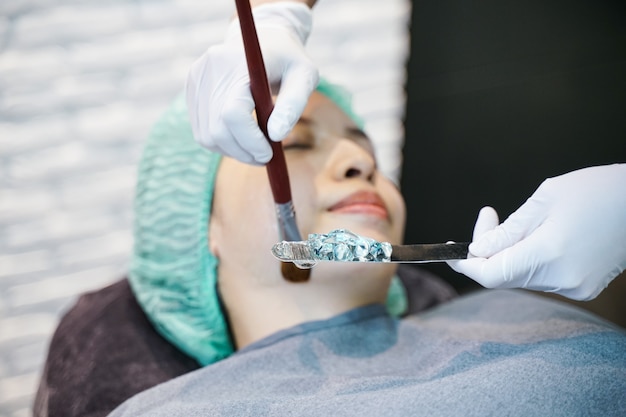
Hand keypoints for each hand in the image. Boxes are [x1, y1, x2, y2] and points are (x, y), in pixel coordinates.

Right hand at [186, 2, 318, 163]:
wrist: (265, 40)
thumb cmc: (289, 61)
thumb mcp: (304, 77)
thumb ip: (292, 106)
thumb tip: (277, 136)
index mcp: (238, 62)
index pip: (233, 113)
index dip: (250, 140)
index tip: (269, 153)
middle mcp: (210, 68)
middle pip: (217, 130)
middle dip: (243, 152)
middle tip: (264, 157)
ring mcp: (196, 79)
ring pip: (207, 136)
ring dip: (232, 151)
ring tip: (255, 147)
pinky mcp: (192, 89)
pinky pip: (201, 131)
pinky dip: (222, 143)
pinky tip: (241, 136)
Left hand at [448, 164, 625, 299]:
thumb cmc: (596, 191)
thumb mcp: (543, 200)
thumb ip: (506, 231)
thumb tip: (476, 251)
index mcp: (549, 254)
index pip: (491, 274)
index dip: (466, 265)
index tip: (453, 250)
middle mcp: (562, 278)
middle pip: (504, 276)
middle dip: (486, 251)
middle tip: (488, 217)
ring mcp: (574, 286)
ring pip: (521, 277)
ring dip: (508, 254)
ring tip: (522, 222)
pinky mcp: (583, 287)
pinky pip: (541, 277)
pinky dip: (529, 260)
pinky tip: (540, 236)